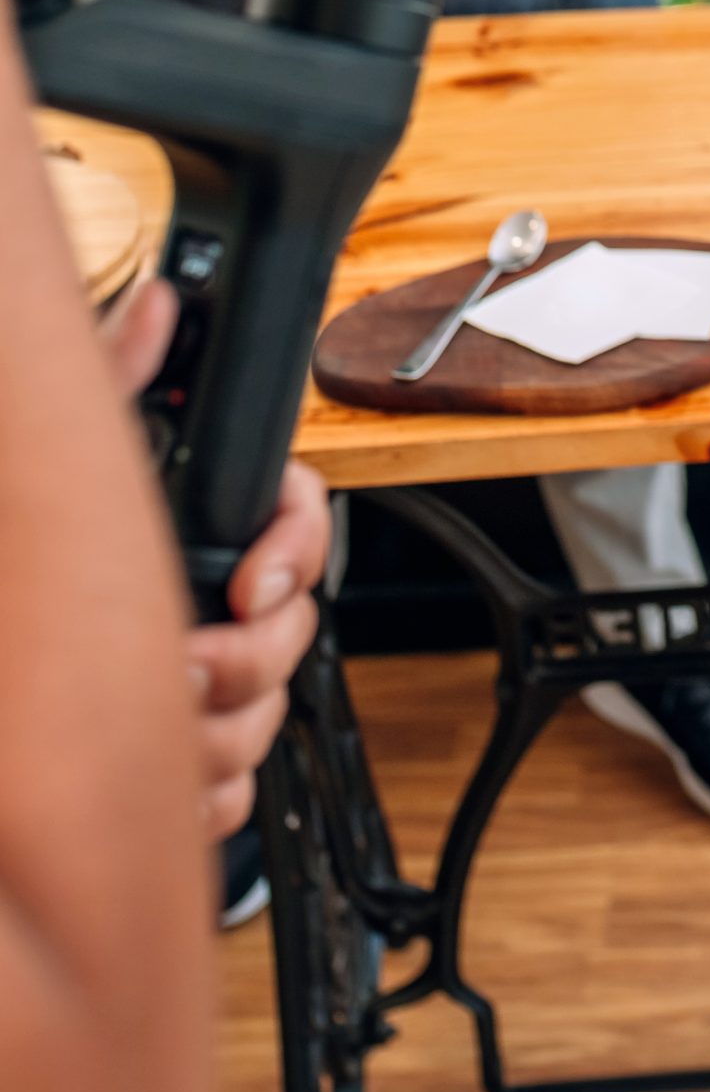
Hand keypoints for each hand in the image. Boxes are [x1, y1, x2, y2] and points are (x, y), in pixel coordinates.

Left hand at [105, 280, 329, 839]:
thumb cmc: (27, 549)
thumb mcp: (79, 450)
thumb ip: (119, 373)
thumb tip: (153, 301)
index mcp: (206, 528)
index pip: (301, 526)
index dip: (293, 555)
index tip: (251, 586)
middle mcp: (213, 602)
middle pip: (292, 634)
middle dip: (247, 661)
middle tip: (187, 662)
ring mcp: (203, 681)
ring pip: (263, 717)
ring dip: (220, 732)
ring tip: (160, 722)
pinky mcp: (184, 757)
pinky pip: (231, 786)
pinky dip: (203, 790)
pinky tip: (160, 776)